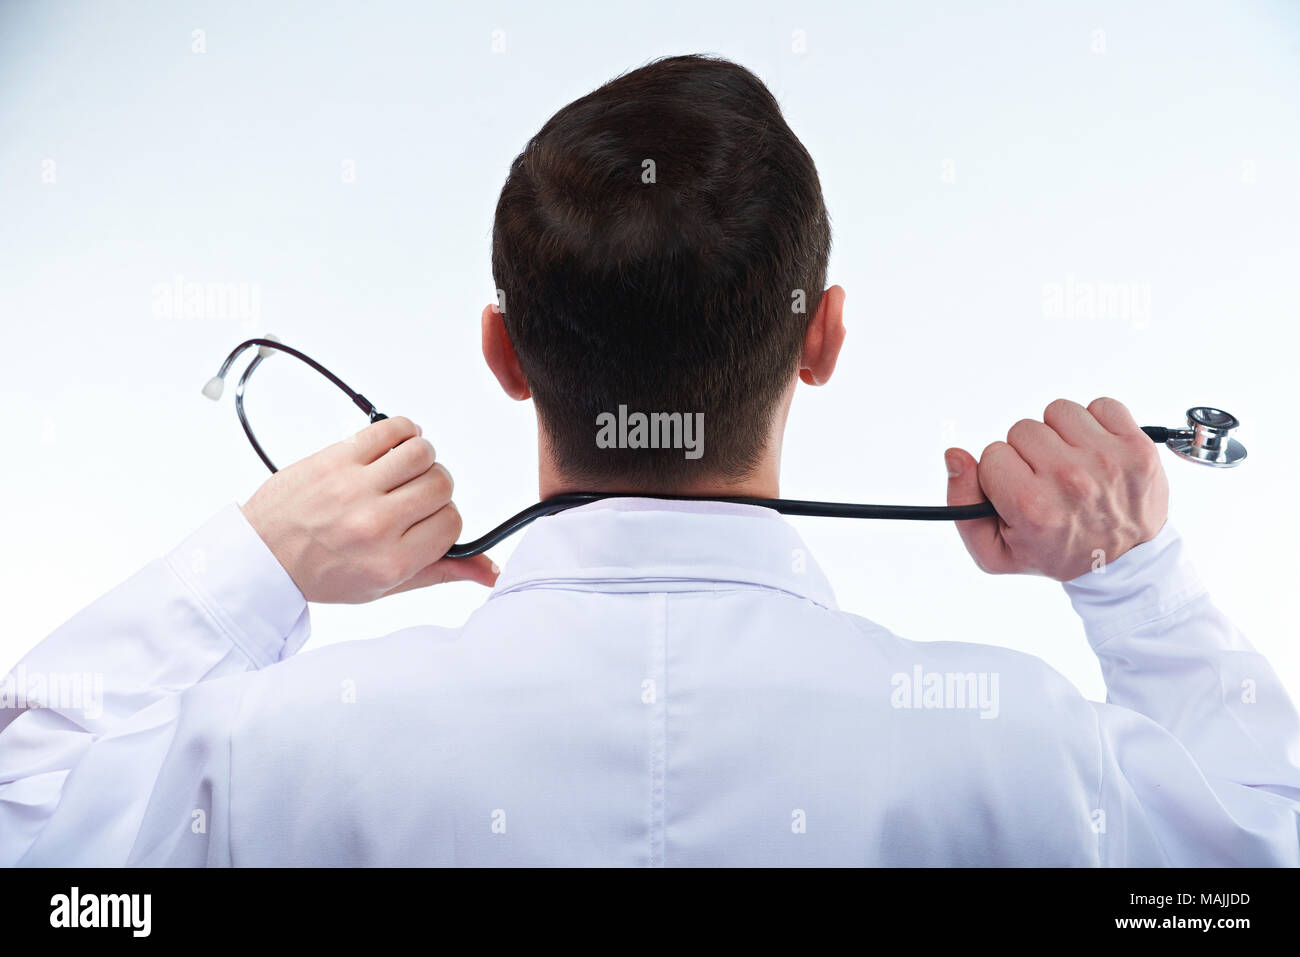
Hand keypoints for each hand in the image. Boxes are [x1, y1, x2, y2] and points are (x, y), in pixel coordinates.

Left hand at [239, 416, 497, 602]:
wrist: (262, 556)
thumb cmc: (322, 573)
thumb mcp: (385, 586)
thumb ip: (441, 572)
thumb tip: (491, 571)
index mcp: (391, 560)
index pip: (452, 521)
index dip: (444, 518)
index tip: (425, 521)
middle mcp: (376, 523)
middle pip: (441, 484)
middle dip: (434, 488)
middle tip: (411, 497)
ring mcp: (355, 487)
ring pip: (422, 452)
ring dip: (420, 459)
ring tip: (402, 471)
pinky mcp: (337, 457)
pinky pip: (391, 428)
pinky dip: (403, 431)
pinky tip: (394, 446)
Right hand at [944, 397, 1168, 580]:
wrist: (1124, 563)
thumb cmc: (1057, 553)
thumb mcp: (995, 551)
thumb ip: (961, 504)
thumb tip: (955, 456)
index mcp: (1032, 506)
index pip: (993, 454)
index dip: (1002, 472)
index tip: (1020, 490)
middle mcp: (1070, 480)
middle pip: (1023, 429)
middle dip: (1029, 453)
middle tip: (1047, 479)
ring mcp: (1107, 461)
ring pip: (1058, 412)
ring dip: (1060, 434)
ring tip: (1072, 463)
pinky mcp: (1136, 447)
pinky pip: (1102, 405)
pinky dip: (1096, 424)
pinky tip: (1095, 451)